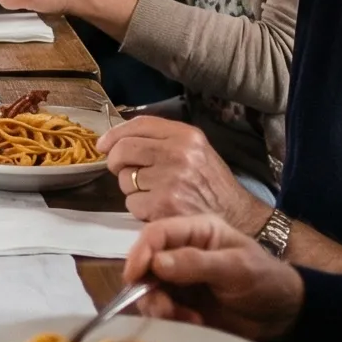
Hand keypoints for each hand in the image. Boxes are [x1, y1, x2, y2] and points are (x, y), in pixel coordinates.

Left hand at [99, 116, 268, 228]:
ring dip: (132, 189)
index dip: (115, 133)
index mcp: (186, 135)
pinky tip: (158, 209)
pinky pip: (131, 203)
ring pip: (125, 179)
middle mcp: (178, 153)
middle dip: (116, 162)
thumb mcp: (196, 151)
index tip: (103, 144)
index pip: (139, 124)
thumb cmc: (212, 185)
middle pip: (124, 149)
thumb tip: (117, 138)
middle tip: (125, 172)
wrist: (238, 217)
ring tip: (155, 193)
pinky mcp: (163, 205)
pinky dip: (139, 209)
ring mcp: (170, 180)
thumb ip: (163, 141)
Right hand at [121, 215, 304, 341]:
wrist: (284, 316)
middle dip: (148, 286)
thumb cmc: (266, 281)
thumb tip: (156, 263)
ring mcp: (179, 279)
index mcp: (196, 232)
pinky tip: (194, 323)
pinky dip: (170, 319)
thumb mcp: (237, 268)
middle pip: (145, 262)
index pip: (157, 233)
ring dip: (159, 305)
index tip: (134, 276)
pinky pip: (161, 309)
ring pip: (148, 288)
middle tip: (164, 308)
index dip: (140, 251)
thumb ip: (197, 263)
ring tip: (184, 318)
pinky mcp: (181, 304)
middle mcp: (181, 252)